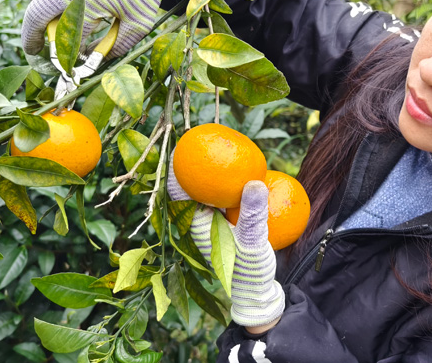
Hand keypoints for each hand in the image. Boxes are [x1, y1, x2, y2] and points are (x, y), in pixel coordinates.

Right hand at [21, 0, 184, 59]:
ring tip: (47, 17)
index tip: (65, 59)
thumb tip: (96, 60)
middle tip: (34, 47)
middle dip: (31, 35)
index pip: (66, 36)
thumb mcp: (140, 23)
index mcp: (92, 2)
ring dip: (36, 7)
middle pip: (36, 14)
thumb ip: (119, 46)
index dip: (65, 52)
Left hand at [167, 161, 284, 327]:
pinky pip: (221, 199)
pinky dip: (226, 185)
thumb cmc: (250, 271)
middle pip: (188, 188)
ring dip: (207, 174)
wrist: (256, 291)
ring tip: (217, 148)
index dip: (174, 169)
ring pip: (203, 193)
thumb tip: (253, 182)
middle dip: (189, 165)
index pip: (177, 192)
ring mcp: (210, 224)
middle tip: (198, 139)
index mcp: (195, 227)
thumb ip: (253, 214)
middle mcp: (198, 223)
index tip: (180, 146)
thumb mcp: (254, 243)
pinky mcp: (223, 225)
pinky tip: (242, 173)